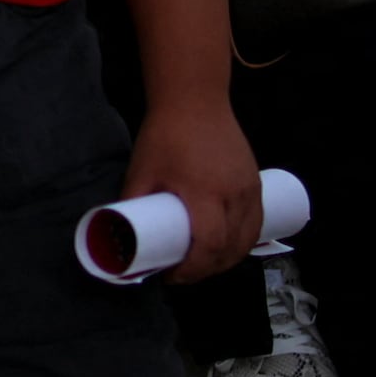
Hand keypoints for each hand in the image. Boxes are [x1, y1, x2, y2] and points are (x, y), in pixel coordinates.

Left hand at [129, 92, 265, 284]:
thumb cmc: (165, 134)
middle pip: (231, 249)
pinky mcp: (257, 183)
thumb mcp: (142, 171)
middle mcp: (235, 194)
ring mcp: (250, 189)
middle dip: (208, 270)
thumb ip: (133, 204)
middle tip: (183, 275)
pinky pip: (256, 222)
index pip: (209, 246)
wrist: (195, 100)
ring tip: (202, 265)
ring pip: (248, 239)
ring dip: (228, 260)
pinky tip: (226, 249)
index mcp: (205, 193)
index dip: (192, 269)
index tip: (172, 276)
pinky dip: (243, 241)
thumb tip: (119, 236)